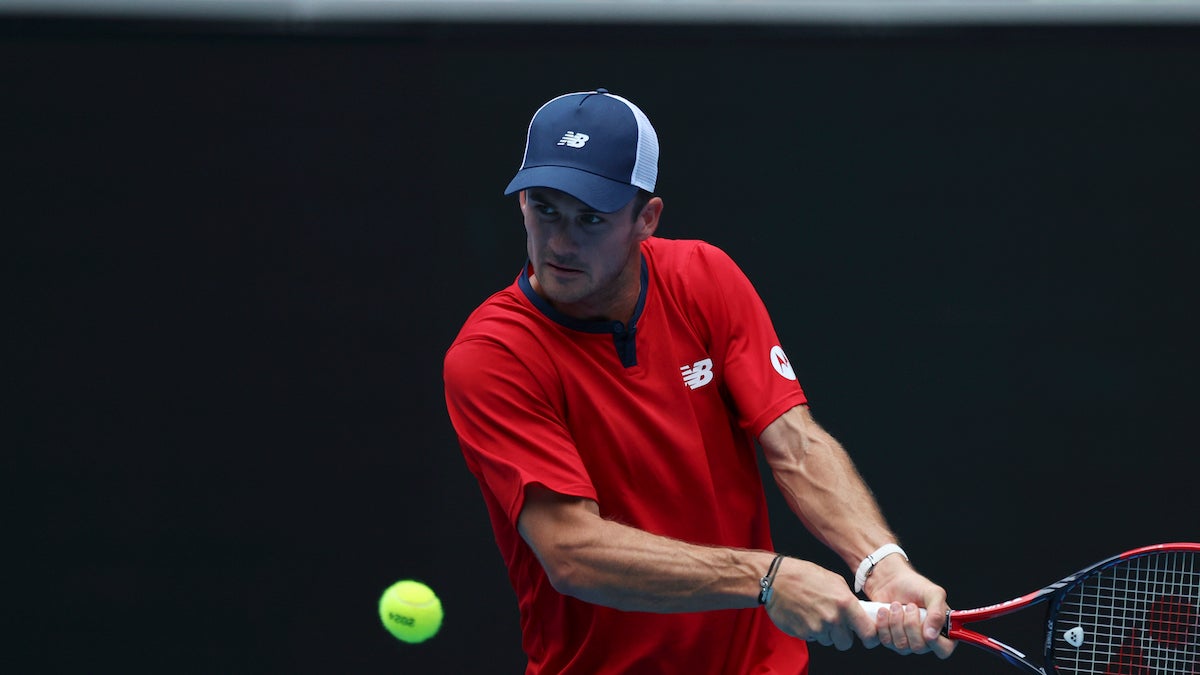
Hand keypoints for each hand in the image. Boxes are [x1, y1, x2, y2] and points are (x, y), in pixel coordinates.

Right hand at [763, 558, 879, 650]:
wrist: (775, 579)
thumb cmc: (804, 575)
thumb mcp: (835, 580)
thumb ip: (849, 599)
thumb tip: (859, 613)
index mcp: (845, 603)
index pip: (868, 632)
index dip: (870, 637)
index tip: (868, 638)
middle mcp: (833, 618)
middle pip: (846, 643)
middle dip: (841, 636)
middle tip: (834, 623)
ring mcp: (817, 628)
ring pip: (828, 641)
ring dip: (824, 633)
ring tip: (814, 614)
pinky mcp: (802, 634)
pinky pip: (812, 638)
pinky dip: (810, 631)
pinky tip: (804, 615)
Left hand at [863, 555, 955, 657]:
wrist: (890, 580)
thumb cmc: (914, 586)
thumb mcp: (933, 593)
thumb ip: (938, 613)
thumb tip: (932, 635)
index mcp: (941, 631)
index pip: (944, 650)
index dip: (935, 643)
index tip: (927, 630)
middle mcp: (924, 641)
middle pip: (918, 647)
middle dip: (910, 624)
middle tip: (910, 606)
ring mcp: (906, 642)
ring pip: (900, 645)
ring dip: (895, 621)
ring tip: (896, 605)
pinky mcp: (889, 639)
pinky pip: (884, 641)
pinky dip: (882, 624)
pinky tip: (884, 611)